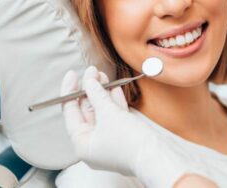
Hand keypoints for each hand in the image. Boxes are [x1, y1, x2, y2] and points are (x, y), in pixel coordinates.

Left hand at [61, 66, 202, 187]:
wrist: (156, 155)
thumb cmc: (129, 141)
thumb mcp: (109, 114)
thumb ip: (97, 95)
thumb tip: (89, 81)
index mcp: (82, 143)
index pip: (70, 112)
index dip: (70, 91)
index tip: (73, 74)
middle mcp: (93, 142)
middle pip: (87, 110)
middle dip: (90, 89)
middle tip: (92, 71)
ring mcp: (108, 138)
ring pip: (102, 110)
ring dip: (103, 92)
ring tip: (102, 75)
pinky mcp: (122, 134)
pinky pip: (114, 115)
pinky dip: (114, 101)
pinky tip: (114, 87)